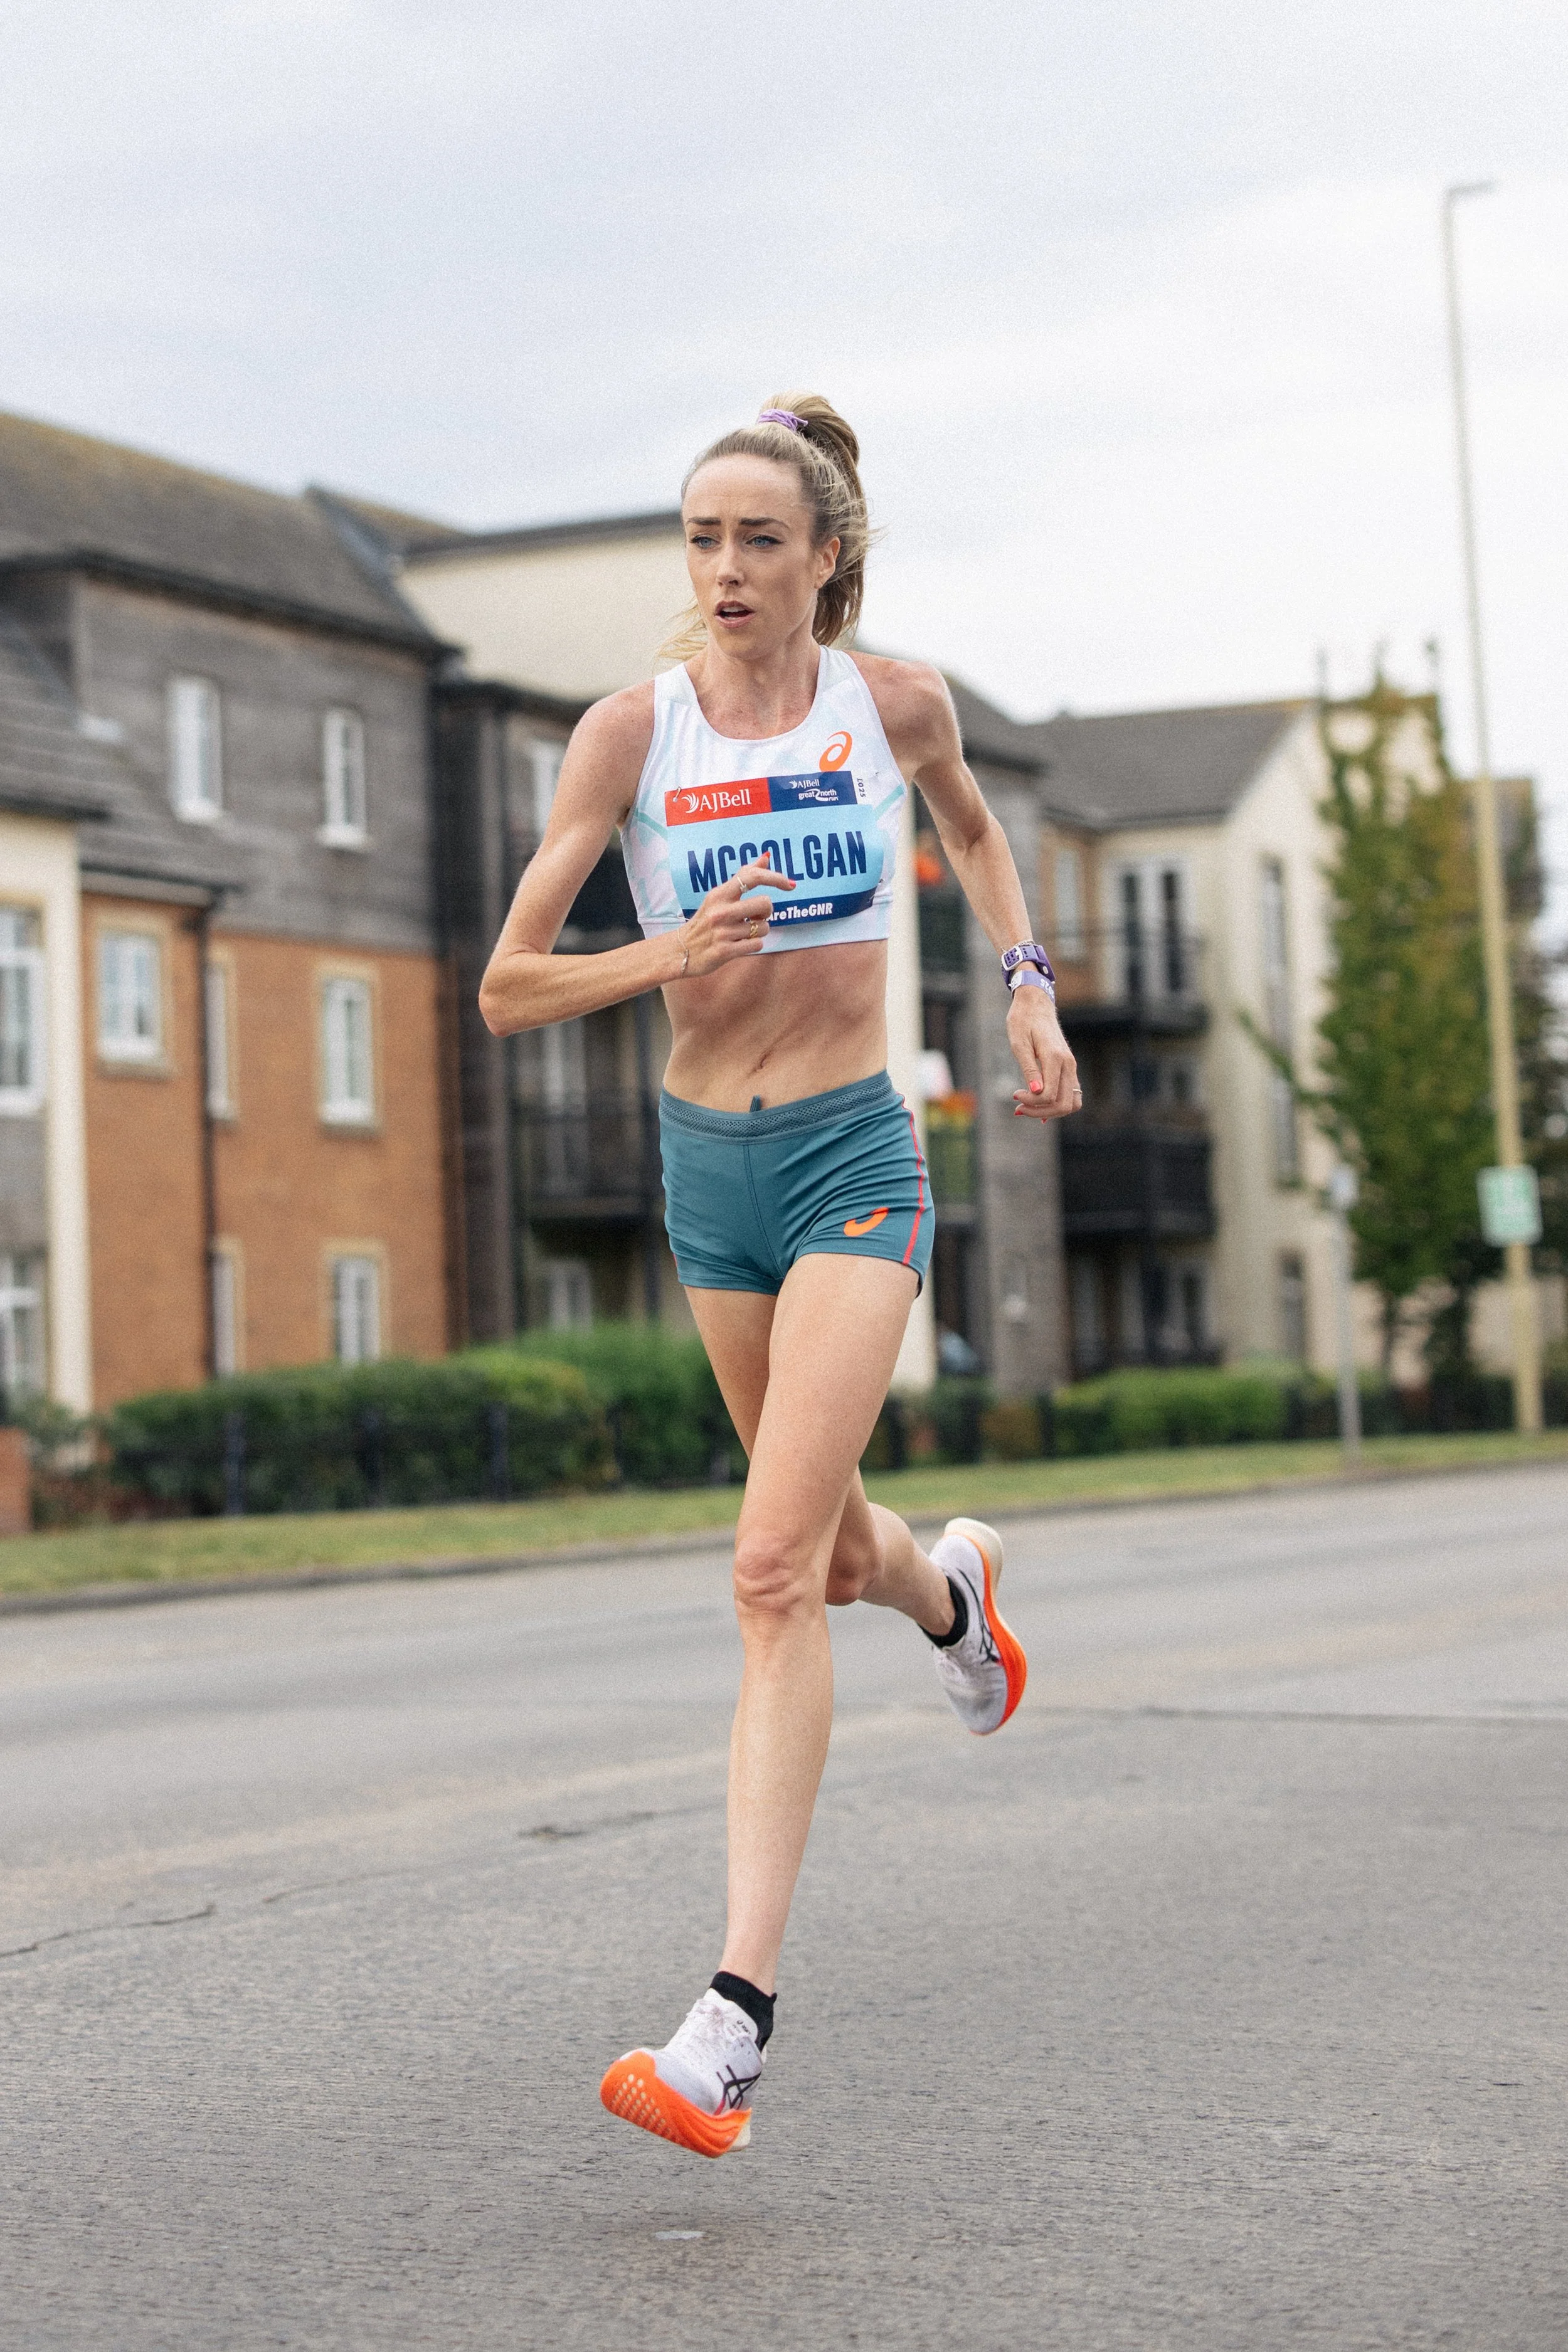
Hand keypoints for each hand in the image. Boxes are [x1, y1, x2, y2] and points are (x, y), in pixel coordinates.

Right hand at [674, 857, 794, 976]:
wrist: (680, 951)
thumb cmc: (705, 921)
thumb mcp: (719, 896)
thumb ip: (743, 877)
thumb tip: (766, 857)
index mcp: (719, 894)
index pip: (752, 877)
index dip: (775, 878)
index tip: (790, 885)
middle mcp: (720, 911)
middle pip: (765, 904)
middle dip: (767, 912)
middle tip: (756, 917)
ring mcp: (722, 932)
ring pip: (763, 928)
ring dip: (759, 931)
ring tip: (743, 932)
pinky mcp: (724, 951)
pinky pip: (757, 945)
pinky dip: (753, 945)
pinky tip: (739, 944)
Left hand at [1007, 989, 1080, 1121]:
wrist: (1036, 1003)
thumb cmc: (1023, 1021)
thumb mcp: (1019, 1044)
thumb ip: (1029, 1069)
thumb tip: (1037, 1092)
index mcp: (1055, 1057)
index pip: (1048, 1095)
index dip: (1031, 1102)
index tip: (1014, 1094)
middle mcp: (1068, 1064)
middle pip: (1063, 1104)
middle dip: (1040, 1112)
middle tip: (1019, 1107)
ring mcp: (1071, 1066)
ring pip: (1071, 1102)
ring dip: (1051, 1111)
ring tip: (1029, 1107)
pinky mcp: (1069, 1067)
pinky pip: (1071, 1094)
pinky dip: (1058, 1104)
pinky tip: (1040, 1106)